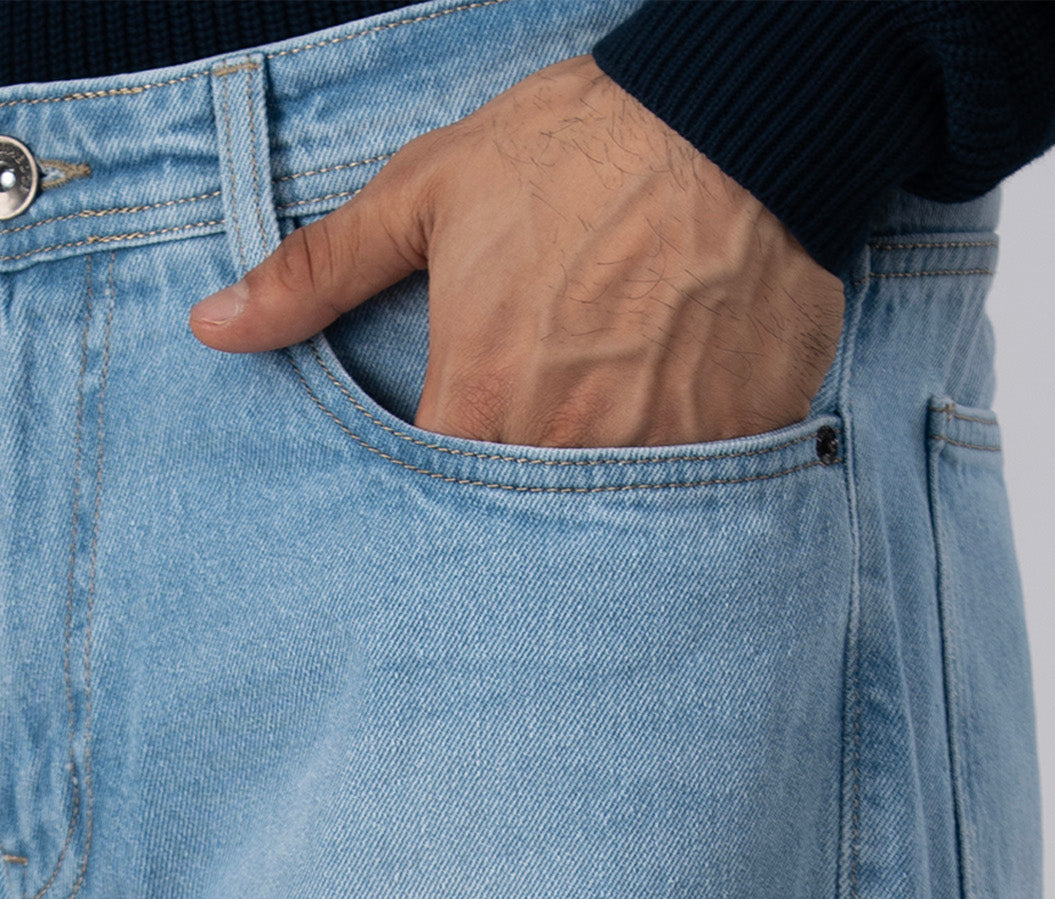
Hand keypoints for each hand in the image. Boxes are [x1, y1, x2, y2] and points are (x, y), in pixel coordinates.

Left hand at [189, 55, 844, 447]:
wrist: (734, 122)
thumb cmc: (573, 151)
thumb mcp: (426, 195)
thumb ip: (316, 274)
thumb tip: (214, 328)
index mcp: (478, 401)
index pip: (432, 500)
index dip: (438, 483)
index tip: (458, 446)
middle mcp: (561, 448)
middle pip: (519, 517)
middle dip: (520, 483)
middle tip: (544, 416)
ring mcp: (657, 455)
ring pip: (607, 512)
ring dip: (599, 478)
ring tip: (613, 404)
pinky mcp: (738, 443)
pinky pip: (698, 488)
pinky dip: (682, 461)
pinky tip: (679, 400)